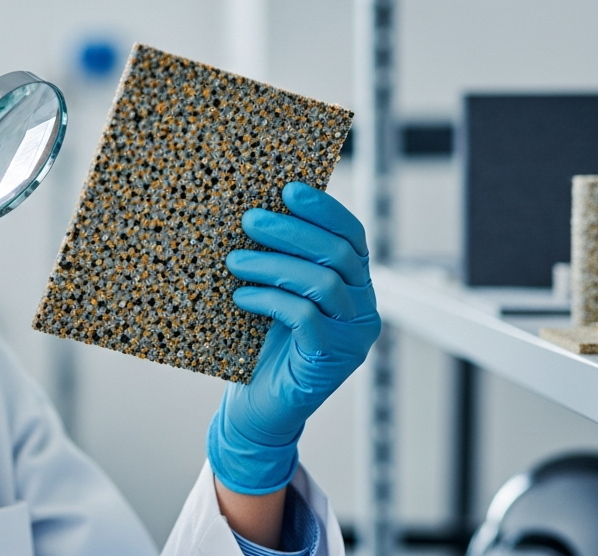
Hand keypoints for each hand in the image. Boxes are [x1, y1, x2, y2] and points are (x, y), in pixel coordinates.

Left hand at [208, 182, 379, 494]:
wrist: (256, 409)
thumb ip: (282, 261)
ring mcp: (352, 336)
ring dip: (273, 264)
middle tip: (249, 219)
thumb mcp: (276, 294)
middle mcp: (363, 309)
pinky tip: (241, 296)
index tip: (288, 188)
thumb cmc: (261, 346)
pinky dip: (271, 299)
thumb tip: (255, 210)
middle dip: (291, 231)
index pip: (352, 236)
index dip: (323, 209)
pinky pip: (305, 317)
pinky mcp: (331, 359)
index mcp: (355, 285)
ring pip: (323, 282)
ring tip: (234, 260)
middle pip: (338, 254)